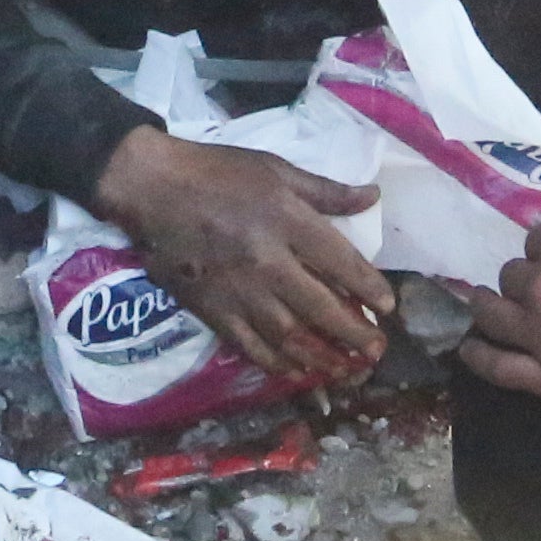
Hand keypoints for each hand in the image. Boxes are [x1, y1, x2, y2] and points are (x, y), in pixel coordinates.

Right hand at [89, 127, 390, 388]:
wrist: (153, 188)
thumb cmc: (218, 173)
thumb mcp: (276, 169)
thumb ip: (326, 191)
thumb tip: (372, 197)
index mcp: (286, 220)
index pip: (340, 262)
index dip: (368, 288)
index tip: (387, 307)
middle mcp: (267, 260)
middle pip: (320, 307)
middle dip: (353, 334)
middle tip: (375, 352)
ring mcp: (238, 289)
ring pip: (288, 335)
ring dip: (322, 356)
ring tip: (345, 370)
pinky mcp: (212, 308)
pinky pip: (249, 344)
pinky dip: (276, 362)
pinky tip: (296, 371)